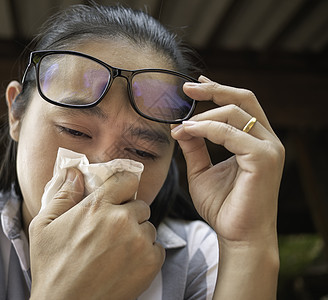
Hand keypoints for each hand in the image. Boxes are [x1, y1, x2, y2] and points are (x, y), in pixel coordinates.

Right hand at [29, 168, 164, 299]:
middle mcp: (122, 220)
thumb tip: (75, 173)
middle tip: (113, 230)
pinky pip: (157, 248)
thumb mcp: (43, 227)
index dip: (124, 185)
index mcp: (97, 206)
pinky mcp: (150, 263)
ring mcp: (138, 241)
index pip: (127, 180)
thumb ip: (62, 195)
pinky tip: (127, 264)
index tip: (121, 193)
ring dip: (138, 234)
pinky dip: (147, 254)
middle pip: (140, 205)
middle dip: (129, 214)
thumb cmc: (52, 268)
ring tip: (118, 251)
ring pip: (149, 227)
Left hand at [171, 76, 283, 298]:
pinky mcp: (264, 159)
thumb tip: (181, 125)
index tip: (193, 86)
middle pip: (243, 99)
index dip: (217, 91)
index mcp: (255, 140)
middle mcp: (267, 140)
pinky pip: (231, 134)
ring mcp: (268, 148)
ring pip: (236, 112)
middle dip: (213, 90)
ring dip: (203, 114)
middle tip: (187, 88)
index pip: (240, 105)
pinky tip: (187, 132)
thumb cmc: (223, 206)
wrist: (237, 235)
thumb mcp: (201, 171)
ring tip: (181, 124)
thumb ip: (194, 147)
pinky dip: (206, 129)